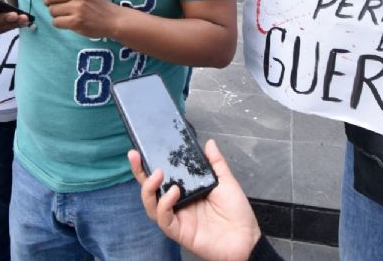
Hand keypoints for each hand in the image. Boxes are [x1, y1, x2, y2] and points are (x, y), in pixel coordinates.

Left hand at [38, 0, 122, 38]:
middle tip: (54, 6)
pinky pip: (56, 22)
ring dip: (55, 14)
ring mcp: (78, 8)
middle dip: (48, 2)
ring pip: (52, 10)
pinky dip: (59, 23)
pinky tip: (68, 22)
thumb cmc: (98, 4)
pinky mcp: (76, 22)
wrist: (113, 19)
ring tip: (66, 15)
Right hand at [129, 139, 260, 260]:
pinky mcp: (179, 232)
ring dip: (149, 189)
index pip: (162, 177)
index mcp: (186, 191)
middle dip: (140, 173)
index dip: (148, 165)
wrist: (247, 238)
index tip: (140, 149)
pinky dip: (165, 205)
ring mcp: (177, 218)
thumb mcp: (226, 182)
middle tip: (136, 156)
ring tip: (158, 174)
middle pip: (150, 190)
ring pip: (151, 205)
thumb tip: (209, 143)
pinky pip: (164, 219)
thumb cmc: (237, 213)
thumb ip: (216, 163)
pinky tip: (174, 192)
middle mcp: (177, 204)